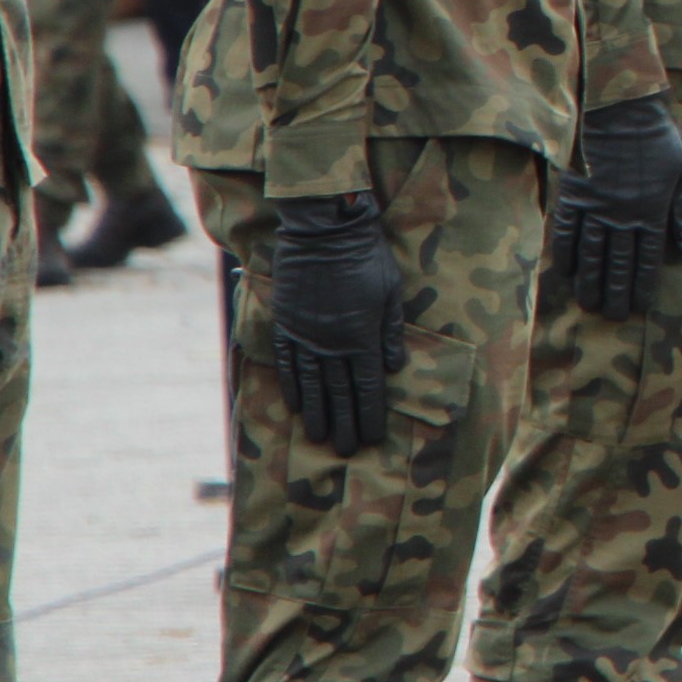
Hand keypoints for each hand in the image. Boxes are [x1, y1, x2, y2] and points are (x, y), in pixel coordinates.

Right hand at [267, 192, 407, 453]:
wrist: (325, 231)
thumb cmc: (366, 257)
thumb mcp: (391, 291)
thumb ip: (392, 330)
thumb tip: (395, 366)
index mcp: (362, 335)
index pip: (368, 384)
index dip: (371, 413)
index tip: (374, 437)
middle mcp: (333, 342)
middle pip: (339, 391)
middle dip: (346, 423)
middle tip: (347, 450)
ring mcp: (306, 335)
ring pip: (312, 383)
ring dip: (317, 412)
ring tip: (320, 437)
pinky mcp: (287, 324)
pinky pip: (288, 362)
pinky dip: (292, 385)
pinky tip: (295, 404)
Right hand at [550, 95, 681, 317]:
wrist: (621, 109)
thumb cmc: (657, 137)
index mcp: (652, 209)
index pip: (647, 257)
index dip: (642, 284)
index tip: (639, 307)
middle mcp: (623, 213)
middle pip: (618, 262)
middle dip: (616, 292)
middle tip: (612, 317)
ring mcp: (596, 205)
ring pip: (592, 253)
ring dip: (591, 282)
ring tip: (589, 305)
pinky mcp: (574, 193)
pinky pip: (567, 231)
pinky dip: (566, 253)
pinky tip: (566, 273)